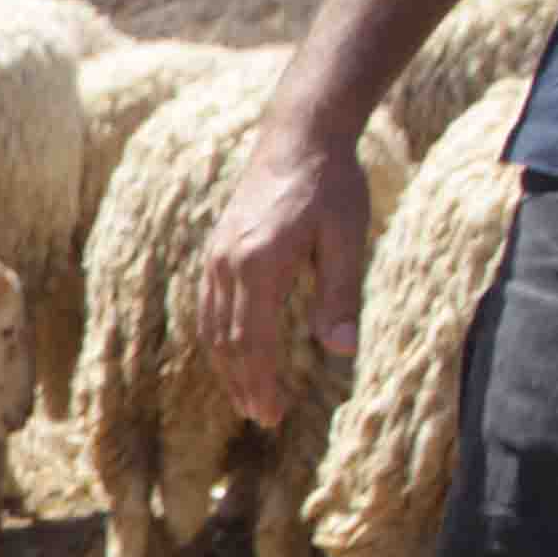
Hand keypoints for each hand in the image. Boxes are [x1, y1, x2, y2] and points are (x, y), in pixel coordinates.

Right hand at [197, 129, 372, 427]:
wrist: (298, 136)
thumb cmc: (331, 185)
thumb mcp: (348, 239)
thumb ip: (341, 295)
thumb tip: (341, 350)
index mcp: (260, 265)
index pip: (255, 342)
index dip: (263, 383)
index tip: (274, 415)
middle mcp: (228, 265)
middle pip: (228, 342)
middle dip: (244, 385)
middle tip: (264, 419)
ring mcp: (216, 258)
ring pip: (212, 328)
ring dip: (228, 368)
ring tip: (247, 397)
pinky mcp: (217, 251)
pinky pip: (209, 308)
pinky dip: (218, 340)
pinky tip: (234, 354)